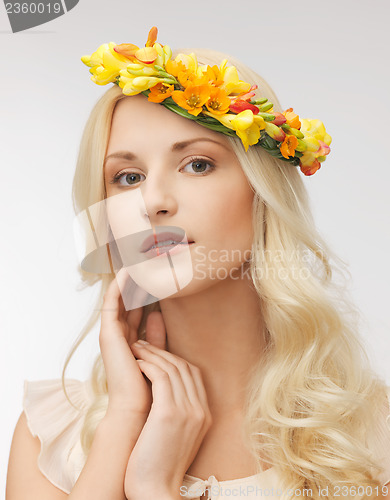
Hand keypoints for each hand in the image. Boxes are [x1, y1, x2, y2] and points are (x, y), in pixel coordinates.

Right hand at [99, 267, 166, 417]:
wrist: (138, 410)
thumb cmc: (150, 388)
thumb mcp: (158, 354)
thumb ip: (157, 335)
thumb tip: (158, 314)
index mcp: (131, 342)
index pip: (137, 310)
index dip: (146, 291)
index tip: (157, 275)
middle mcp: (119, 336)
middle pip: (128, 301)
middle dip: (137, 282)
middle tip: (146, 260)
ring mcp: (112, 335)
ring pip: (120, 299)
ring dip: (128, 280)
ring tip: (137, 258)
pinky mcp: (108, 334)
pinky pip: (112, 304)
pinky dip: (118, 287)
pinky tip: (127, 272)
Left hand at [124, 342, 211, 499]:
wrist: (156, 492)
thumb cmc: (158, 465)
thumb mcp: (176, 435)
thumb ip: (176, 411)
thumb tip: (162, 392)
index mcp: (204, 414)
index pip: (194, 374)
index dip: (174, 358)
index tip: (156, 353)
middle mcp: (200, 409)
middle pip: (184, 366)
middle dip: (162, 351)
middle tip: (143, 344)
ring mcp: (188, 411)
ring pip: (172, 368)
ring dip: (152, 353)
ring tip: (136, 348)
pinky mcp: (169, 413)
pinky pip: (161, 377)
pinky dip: (149, 365)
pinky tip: (138, 362)